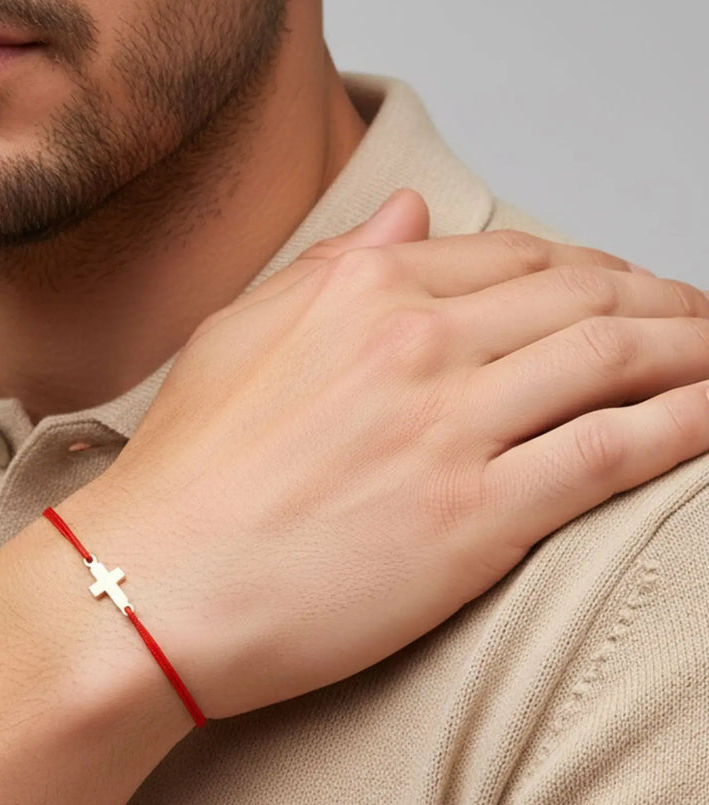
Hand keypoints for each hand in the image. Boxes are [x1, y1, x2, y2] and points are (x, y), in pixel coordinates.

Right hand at [58, 189, 708, 719]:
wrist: (149, 588)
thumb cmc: (181, 479)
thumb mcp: (235, 340)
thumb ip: (329, 268)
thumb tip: (408, 216)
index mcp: (359, 290)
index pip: (514, 258)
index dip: (588, 270)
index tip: (621, 294)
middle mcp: (414, 341)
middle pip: (584, 300)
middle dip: (663, 306)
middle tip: (700, 324)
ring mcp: (450, 426)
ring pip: (617, 362)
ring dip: (692, 354)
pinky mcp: (476, 518)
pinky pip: (614, 451)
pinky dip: (687, 425)